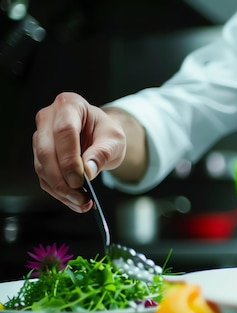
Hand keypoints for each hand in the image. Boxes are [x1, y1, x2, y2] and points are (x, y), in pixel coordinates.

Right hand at [33, 93, 126, 212]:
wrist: (100, 136)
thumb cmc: (106, 132)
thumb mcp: (114, 139)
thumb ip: (102, 152)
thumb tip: (88, 171)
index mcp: (69, 105)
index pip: (64, 131)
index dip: (69, 158)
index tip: (80, 179)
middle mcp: (49, 118)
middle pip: (46, 151)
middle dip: (62, 178)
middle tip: (80, 195)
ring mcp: (41, 137)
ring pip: (42, 167)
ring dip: (60, 189)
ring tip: (82, 202)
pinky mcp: (39, 155)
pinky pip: (44, 177)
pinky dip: (58, 192)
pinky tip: (75, 201)